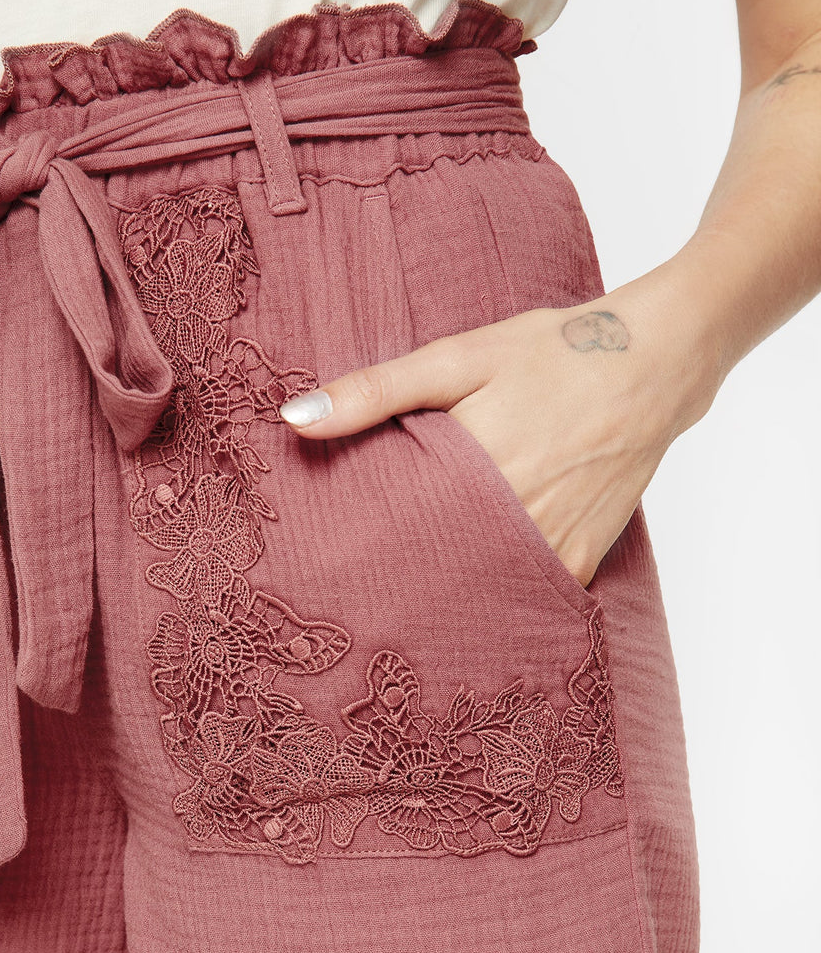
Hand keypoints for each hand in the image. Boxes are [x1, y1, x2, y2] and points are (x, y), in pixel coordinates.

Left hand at [278, 278, 722, 587]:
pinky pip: (527, 592)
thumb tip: (295, 418)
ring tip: (405, 599)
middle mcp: (515, 519)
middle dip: (396, 580)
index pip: (394, 534)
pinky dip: (498, 591)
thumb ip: (375, 392)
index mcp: (473, 470)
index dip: (358, 553)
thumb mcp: (458, 357)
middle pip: (433, 570)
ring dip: (447, 591)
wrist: (657, 362)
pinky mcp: (582, 558)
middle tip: (353, 597)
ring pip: (480, 589)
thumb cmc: (554, 352)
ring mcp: (553, 545)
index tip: (325, 569)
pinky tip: (471, 591)